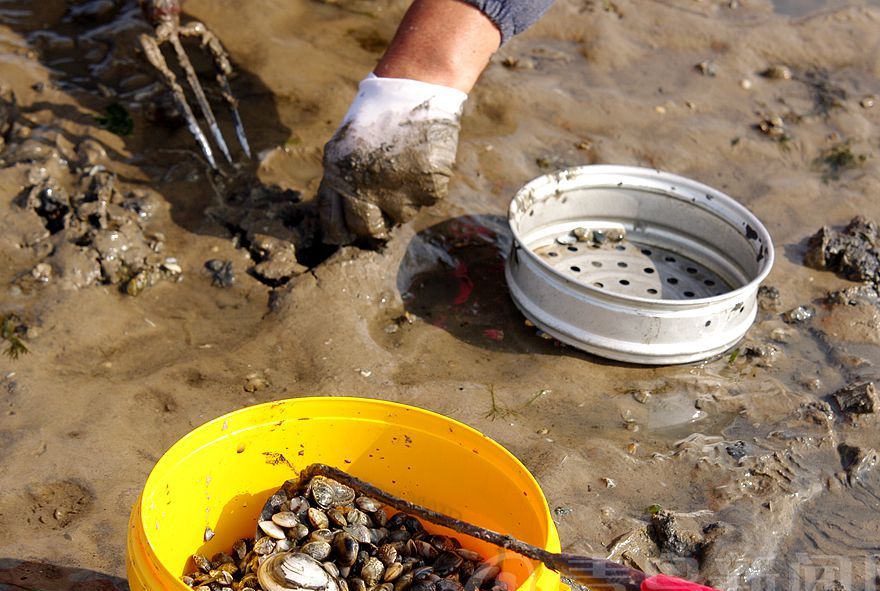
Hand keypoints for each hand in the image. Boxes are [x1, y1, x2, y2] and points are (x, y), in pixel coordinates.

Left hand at [317, 74, 466, 244]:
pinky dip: (423, 186)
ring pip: (400, 216)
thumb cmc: (376, 116)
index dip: (340, 231)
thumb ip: (340, 179)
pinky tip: (420, 161)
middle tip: (380, 209)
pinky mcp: (428, 190)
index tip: (346, 233)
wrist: (414, 89)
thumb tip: (341, 216)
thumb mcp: (344, 146)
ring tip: (403, 169)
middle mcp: (367, 191)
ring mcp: (400, 193)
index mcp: (339, 177)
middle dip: (372, 225)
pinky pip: (425, 201)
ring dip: (401, 201)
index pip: (334, 223)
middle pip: (368, 230)